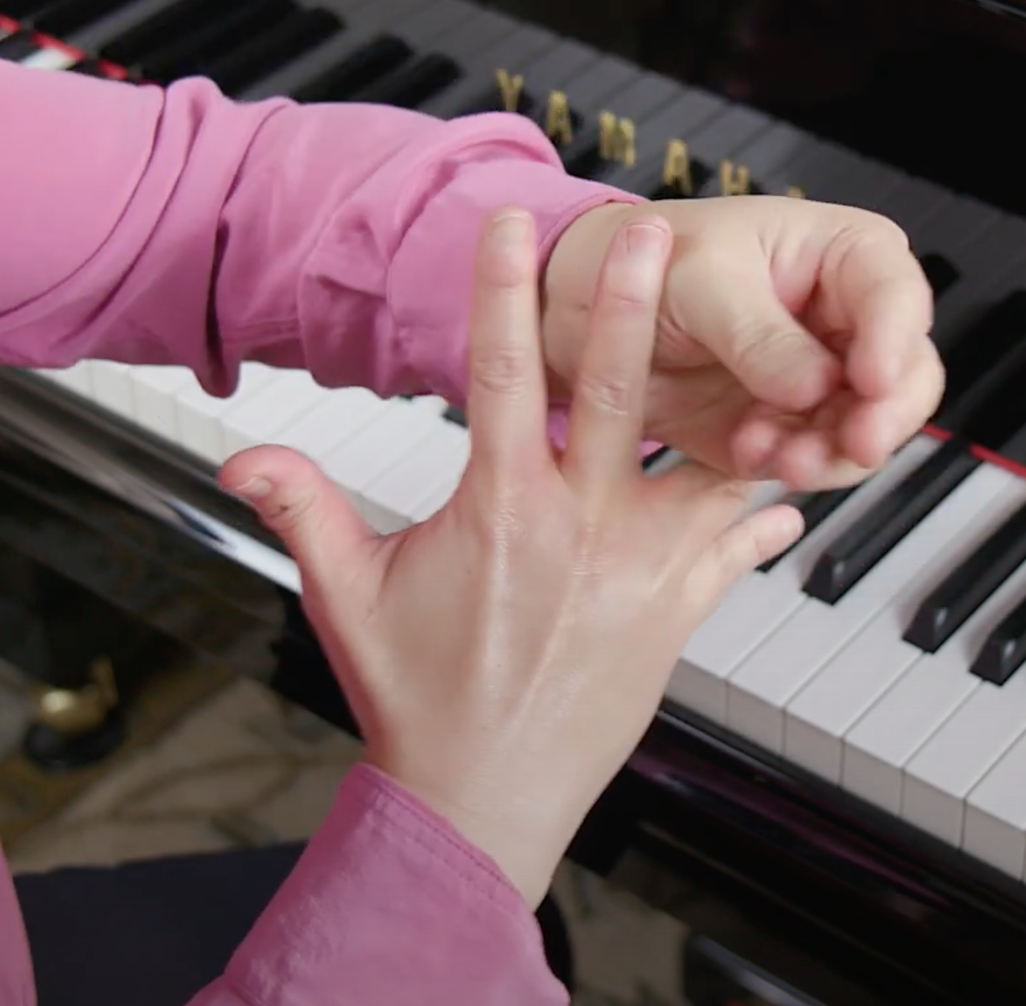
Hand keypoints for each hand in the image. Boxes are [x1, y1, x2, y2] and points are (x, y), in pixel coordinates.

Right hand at [220, 207, 803, 905]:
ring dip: (736, 410)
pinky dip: (759, 520)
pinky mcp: (674, 616)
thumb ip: (303, 509)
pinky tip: (784, 493)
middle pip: (615, 394)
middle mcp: (576, 530)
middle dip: (635, 305)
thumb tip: (242, 455)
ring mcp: (636, 572)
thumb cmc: (418, 701)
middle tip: (657, 233)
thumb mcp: (346, 596)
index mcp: (499, 511)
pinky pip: (732, 552)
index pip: (497, 375)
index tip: (511, 224)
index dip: (501, 293)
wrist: (480, 801)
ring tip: (776, 349)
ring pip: (703, 467)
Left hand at [542, 197, 942, 490]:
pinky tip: (751, 453)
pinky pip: (821, 460)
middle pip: (907, 374)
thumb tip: (815, 385)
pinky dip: (793, 467)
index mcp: (842, 254)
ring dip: (832, 453)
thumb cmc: (651, 262)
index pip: (897, 295)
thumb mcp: (700, 281)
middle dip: (883, 416)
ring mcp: (825, 377)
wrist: (590, 313)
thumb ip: (758, 334)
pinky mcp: (796, 426)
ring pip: (871, 428)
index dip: (895, 341)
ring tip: (779, 457)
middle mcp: (847, 318)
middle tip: (854, 444)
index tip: (873, 380)